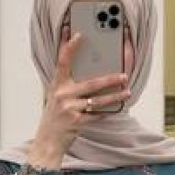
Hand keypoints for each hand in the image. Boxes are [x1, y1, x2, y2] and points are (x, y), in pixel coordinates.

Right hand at [29, 31, 128, 166]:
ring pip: (97, 100)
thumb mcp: (57, 96)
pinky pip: (96, 115)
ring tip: (127, 91)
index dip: (69, 46)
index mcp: (57, 85)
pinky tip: (118, 108)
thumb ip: (69, 83)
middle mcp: (62, 95)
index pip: (62, 61)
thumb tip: (94, 72)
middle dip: (110, 79)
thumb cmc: (55, 116)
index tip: (78, 34)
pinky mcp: (76, 122)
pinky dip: (107, 112)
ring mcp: (69, 109)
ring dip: (115, 96)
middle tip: (125, 74)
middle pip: (91, 83)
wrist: (48, 140)